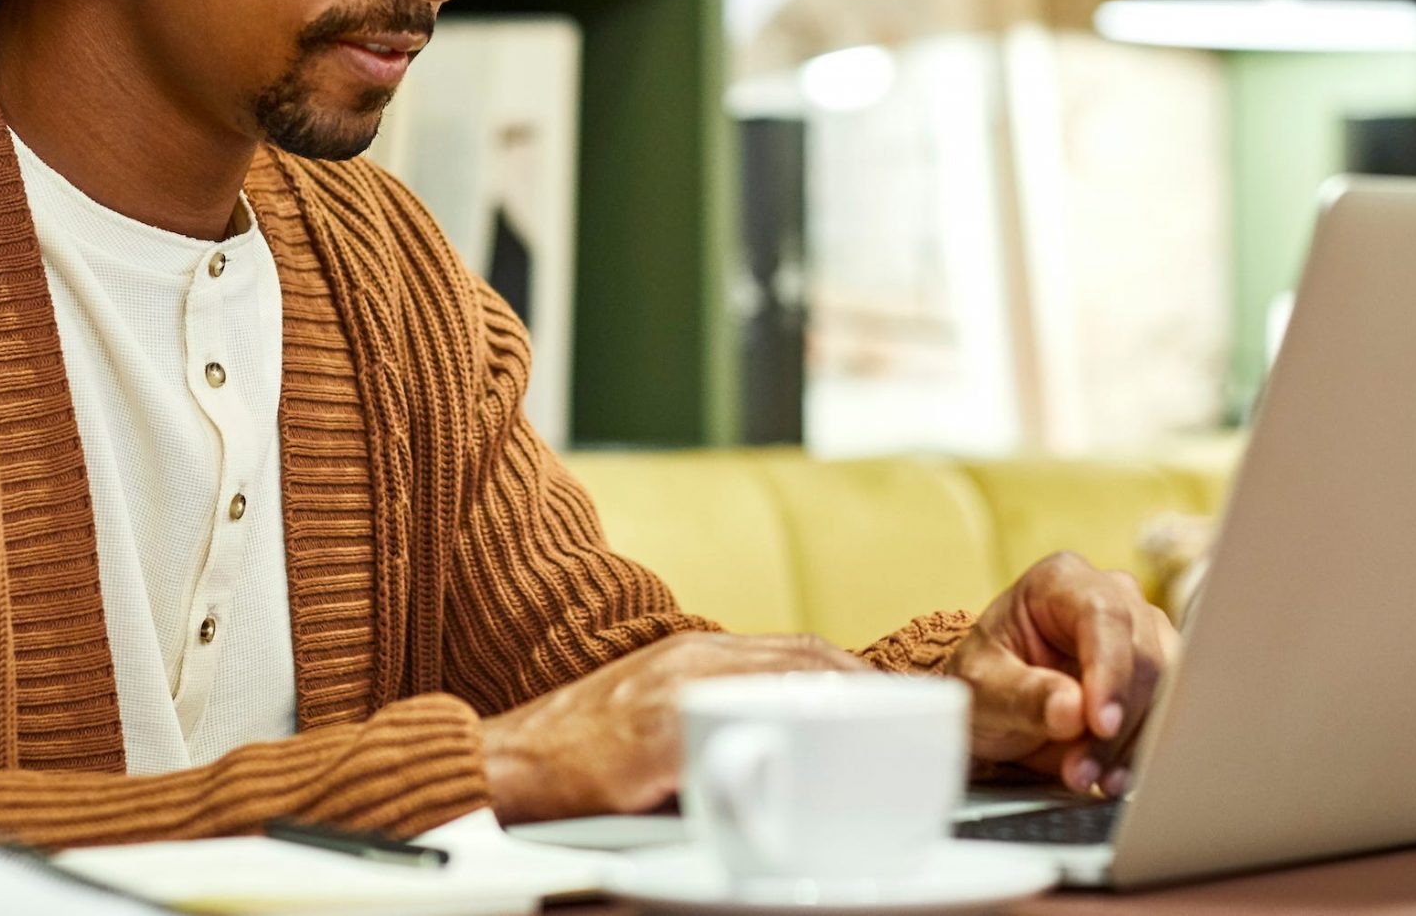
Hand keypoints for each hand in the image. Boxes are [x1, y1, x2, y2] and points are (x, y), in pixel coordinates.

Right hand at [480, 632, 867, 823]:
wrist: (501, 764)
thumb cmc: (576, 751)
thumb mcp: (653, 711)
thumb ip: (711, 711)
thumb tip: (775, 742)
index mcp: (692, 656)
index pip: (794, 650)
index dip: (851, 671)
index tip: (894, 696)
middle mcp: (690, 662)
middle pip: (802, 658)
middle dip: (863, 684)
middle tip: (914, 716)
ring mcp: (676, 695)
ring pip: (782, 681)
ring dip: (841, 703)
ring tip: (887, 735)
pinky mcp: (659, 736)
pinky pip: (738, 728)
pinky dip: (787, 737)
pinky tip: (819, 761)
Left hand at [944, 552, 1178, 797]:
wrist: (997, 703)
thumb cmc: (986, 680)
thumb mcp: (983, 688)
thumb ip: (1022, 695)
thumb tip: (1073, 711)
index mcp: (1060, 581)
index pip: (1103, 616)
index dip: (1110, 670)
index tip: (1101, 723)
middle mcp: (1111, 596)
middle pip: (1143, 654)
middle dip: (1117, 722)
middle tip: (1082, 770)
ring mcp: (1140, 632)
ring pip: (1165, 686)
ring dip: (1132, 742)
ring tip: (1092, 779)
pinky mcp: (1156, 671)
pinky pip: (1167, 711)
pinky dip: (1142, 750)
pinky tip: (1114, 777)